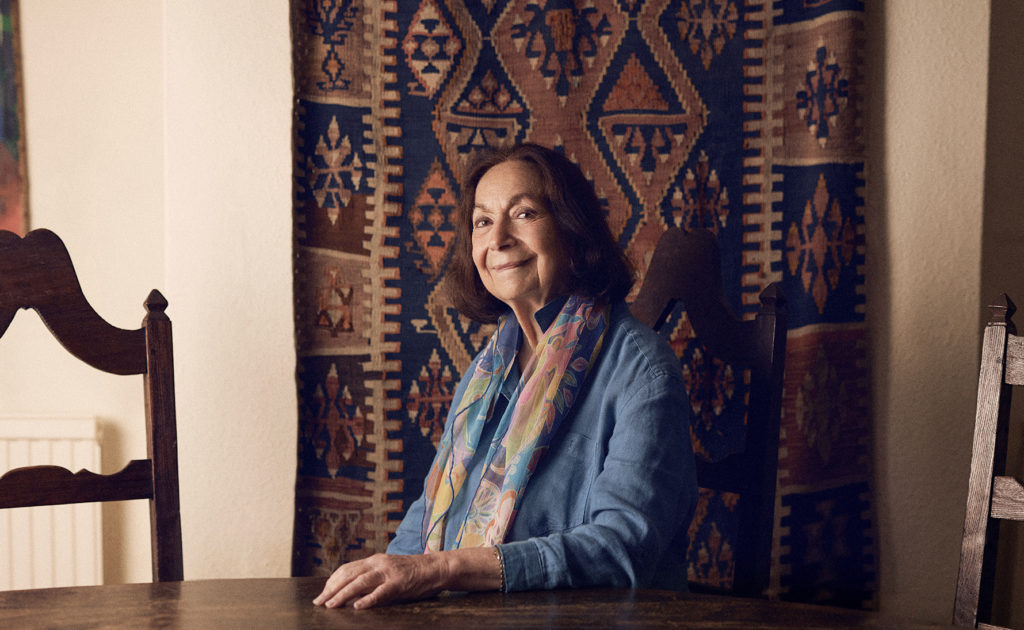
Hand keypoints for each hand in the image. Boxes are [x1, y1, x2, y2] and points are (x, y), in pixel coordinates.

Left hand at [312, 553, 446, 609]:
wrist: (436, 568)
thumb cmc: (412, 573)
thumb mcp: (388, 571)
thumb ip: (372, 578)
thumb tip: (351, 592)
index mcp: (374, 560)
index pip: (347, 569)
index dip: (332, 581)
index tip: (323, 593)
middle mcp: (379, 563)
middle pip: (349, 574)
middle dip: (331, 589)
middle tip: (319, 602)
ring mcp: (389, 572)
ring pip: (360, 582)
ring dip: (343, 594)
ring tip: (331, 604)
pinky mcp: (400, 583)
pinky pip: (381, 592)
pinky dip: (368, 599)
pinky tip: (357, 607)